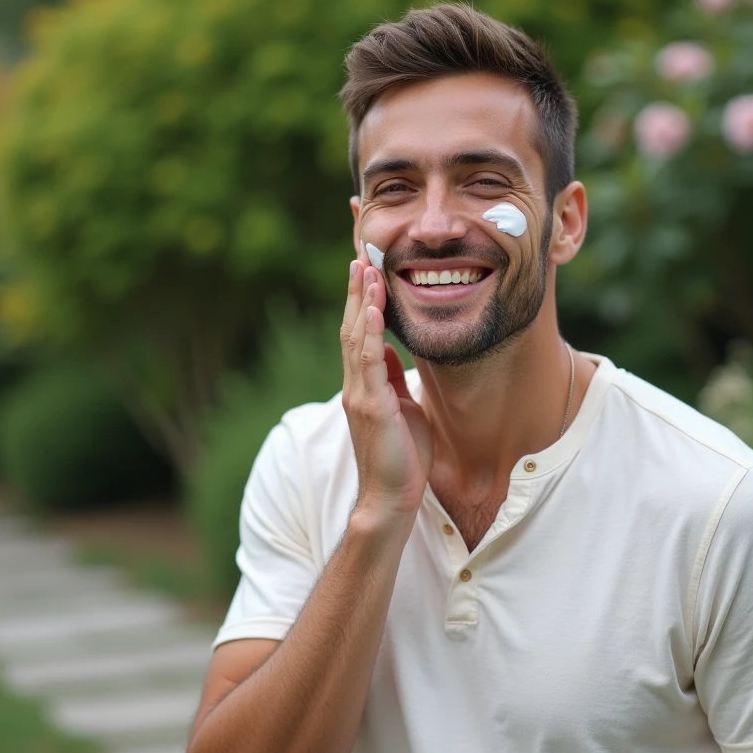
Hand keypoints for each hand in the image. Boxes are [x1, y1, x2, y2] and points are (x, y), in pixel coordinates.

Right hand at [340, 260, 432, 526]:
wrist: (392, 498)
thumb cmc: (402, 457)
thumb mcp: (402, 407)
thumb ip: (392, 379)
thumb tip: (391, 351)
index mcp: (364, 384)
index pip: (358, 332)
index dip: (360, 299)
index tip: (365, 267)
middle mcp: (356, 384)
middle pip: (351, 326)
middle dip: (356, 290)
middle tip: (359, 255)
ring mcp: (360, 395)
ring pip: (355, 338)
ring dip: (360, 301)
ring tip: (364, 269)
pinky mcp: (370, 407)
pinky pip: (368, 362)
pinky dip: (369, 333)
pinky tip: (371, 310)